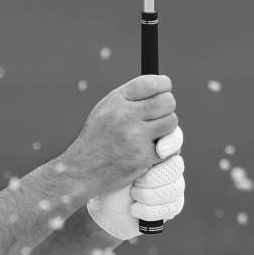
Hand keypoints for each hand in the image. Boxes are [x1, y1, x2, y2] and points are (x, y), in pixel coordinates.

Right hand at [61, 74, 178, 192]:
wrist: (82, 171)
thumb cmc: (97, 138)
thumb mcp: (105, 109)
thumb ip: (131, 98)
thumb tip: (163, 88)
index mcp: (116, 101)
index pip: (152, 83)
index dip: (163, 85)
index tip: (164, 90)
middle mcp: (126, 116)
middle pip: (167, 102)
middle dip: (167, 108)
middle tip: (159, 114)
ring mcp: (136, 137)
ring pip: (171, 123)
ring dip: (167, 129)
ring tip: (152, 134)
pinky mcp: (144, 157)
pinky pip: (168, 147)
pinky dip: (162, 150)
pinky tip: (147, 151)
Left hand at [88, 127, 185, 240]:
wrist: (103, 203)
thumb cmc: (107, 174)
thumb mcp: (115, 152)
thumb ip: (132, 134)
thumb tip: (145, 125)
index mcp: (158, 147)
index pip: (175, 137)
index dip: (172, 142)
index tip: (159, 150)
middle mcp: (169, 165)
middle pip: (177, 165)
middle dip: (154, 177)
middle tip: (136, 181)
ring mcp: (173, 186)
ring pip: (175, 188)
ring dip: (149, 194)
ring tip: (132, 194)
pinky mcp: (171, 206)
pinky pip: (171, 207)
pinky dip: (149, 210)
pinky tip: (134, 209)